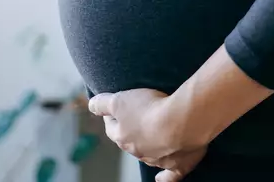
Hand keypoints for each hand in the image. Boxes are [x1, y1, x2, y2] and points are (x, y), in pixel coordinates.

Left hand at [88, 88, 208, 180]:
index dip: (111, 116)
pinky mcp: (177, 166)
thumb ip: (103, 103)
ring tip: (153, 133)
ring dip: (148, 146)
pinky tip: (160, 179)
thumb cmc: (150, 109)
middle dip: (130, 130)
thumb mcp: (119, 100)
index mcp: (122, 137)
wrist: (181, 122)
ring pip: (148, 155)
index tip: (114, 108)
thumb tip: (91, 106)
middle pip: (129, 141)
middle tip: (137, 117)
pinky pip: (169, 176)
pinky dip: (164, 177)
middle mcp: (137, 151)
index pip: (111, 127)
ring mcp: (157, 160)